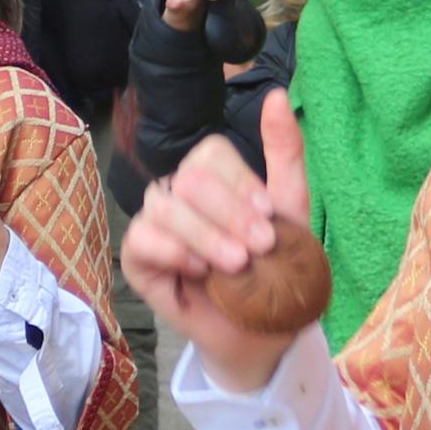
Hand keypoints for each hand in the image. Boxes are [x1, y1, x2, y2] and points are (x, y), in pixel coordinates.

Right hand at [122, 103, 315, 391]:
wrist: (265, 334)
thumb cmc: (276, 273)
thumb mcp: (292, 212)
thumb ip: (284, 154)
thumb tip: (275, 94)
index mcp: (213, 178)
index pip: (210, 154)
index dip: (240, 185)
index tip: (269, 220)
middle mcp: (179, 194)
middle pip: (189, 179)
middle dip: (229, 216)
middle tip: (258, 250)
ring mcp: (156, 226)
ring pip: (166, 207)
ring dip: (207, 237)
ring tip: (237, 267)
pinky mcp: (138, 261)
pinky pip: (140, 240)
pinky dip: (174, 252)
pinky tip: (200, 272)